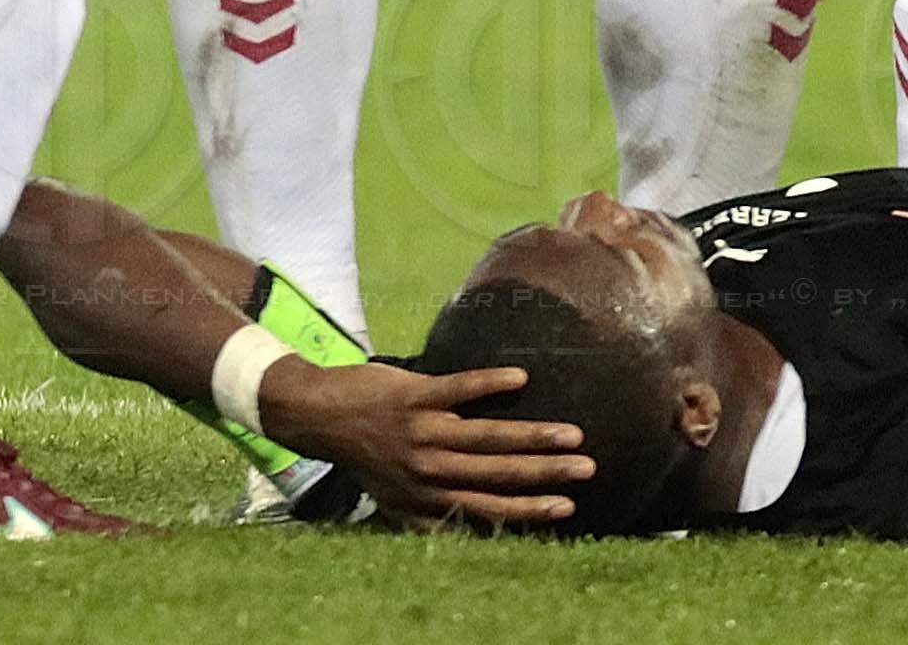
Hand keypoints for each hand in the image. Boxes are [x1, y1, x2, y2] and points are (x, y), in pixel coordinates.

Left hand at [260, 355, 591, 528]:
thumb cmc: (364, 457)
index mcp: (428, 498)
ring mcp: (423, 432)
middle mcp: (429, 471)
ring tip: (569, 433)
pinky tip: (520, 379)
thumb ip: (431, 513)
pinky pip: (459, 389)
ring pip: (487, 437)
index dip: (530, 509)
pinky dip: (489, 384)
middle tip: (586, 468)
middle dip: (545, 474)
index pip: (489, 506)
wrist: (321, 417)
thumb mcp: (392, 500)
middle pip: (498, 473)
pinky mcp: (415, 396)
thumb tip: (474, 528)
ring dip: (531, 436)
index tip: (567, 507)